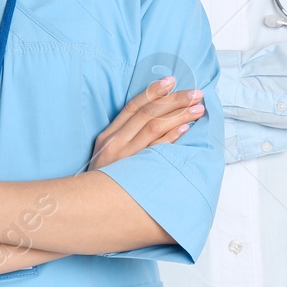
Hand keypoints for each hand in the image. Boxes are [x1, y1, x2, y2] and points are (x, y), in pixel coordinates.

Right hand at [90, 76, 204, 169]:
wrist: (89, 206)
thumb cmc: (103, 180)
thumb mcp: (107, 154)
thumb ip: (124, 137)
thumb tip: (154, 118)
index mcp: (109, 135)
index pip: (132, 106)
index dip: (153, 91)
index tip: (171, 80)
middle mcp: (116, 143)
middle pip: (148, 113)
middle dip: (174, 100)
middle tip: (195, 93)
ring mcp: (125, 157)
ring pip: (154, 127)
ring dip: (178, 115)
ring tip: (198, 109)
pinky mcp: (135, 171)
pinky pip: (157, 150)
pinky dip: (172, 137)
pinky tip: (186, 128)